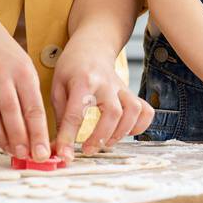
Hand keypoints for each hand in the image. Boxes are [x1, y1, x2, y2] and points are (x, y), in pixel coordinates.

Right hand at [0, 22, 48, 159]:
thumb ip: (31, 99)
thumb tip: (39, 134)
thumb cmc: (8, 58)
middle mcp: (4, 76)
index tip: (43, 152)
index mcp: (24, 72)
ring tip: (13, 152)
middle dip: (21, 138)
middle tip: (28, 156)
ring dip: (3, 137)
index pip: (33, 107)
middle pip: (12, 112)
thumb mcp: (27, 70)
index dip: (38, 132)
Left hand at [50, 36, 152, 159]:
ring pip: (132, 111)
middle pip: (112, 112)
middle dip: (101, 136)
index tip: (65, 155)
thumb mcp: (57, 87)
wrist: (92, 47)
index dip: (69, 137)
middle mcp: (105, 83)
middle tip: (88, 149)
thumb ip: (60, 116)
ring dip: (120, 133)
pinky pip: (145, 110)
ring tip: (105, 142)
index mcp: (82, 80)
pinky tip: (126, 132)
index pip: (75, 113)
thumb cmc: (72, 68)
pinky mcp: (131, 92)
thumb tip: (58, 146)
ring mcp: (121, 87)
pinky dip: (140, 126)